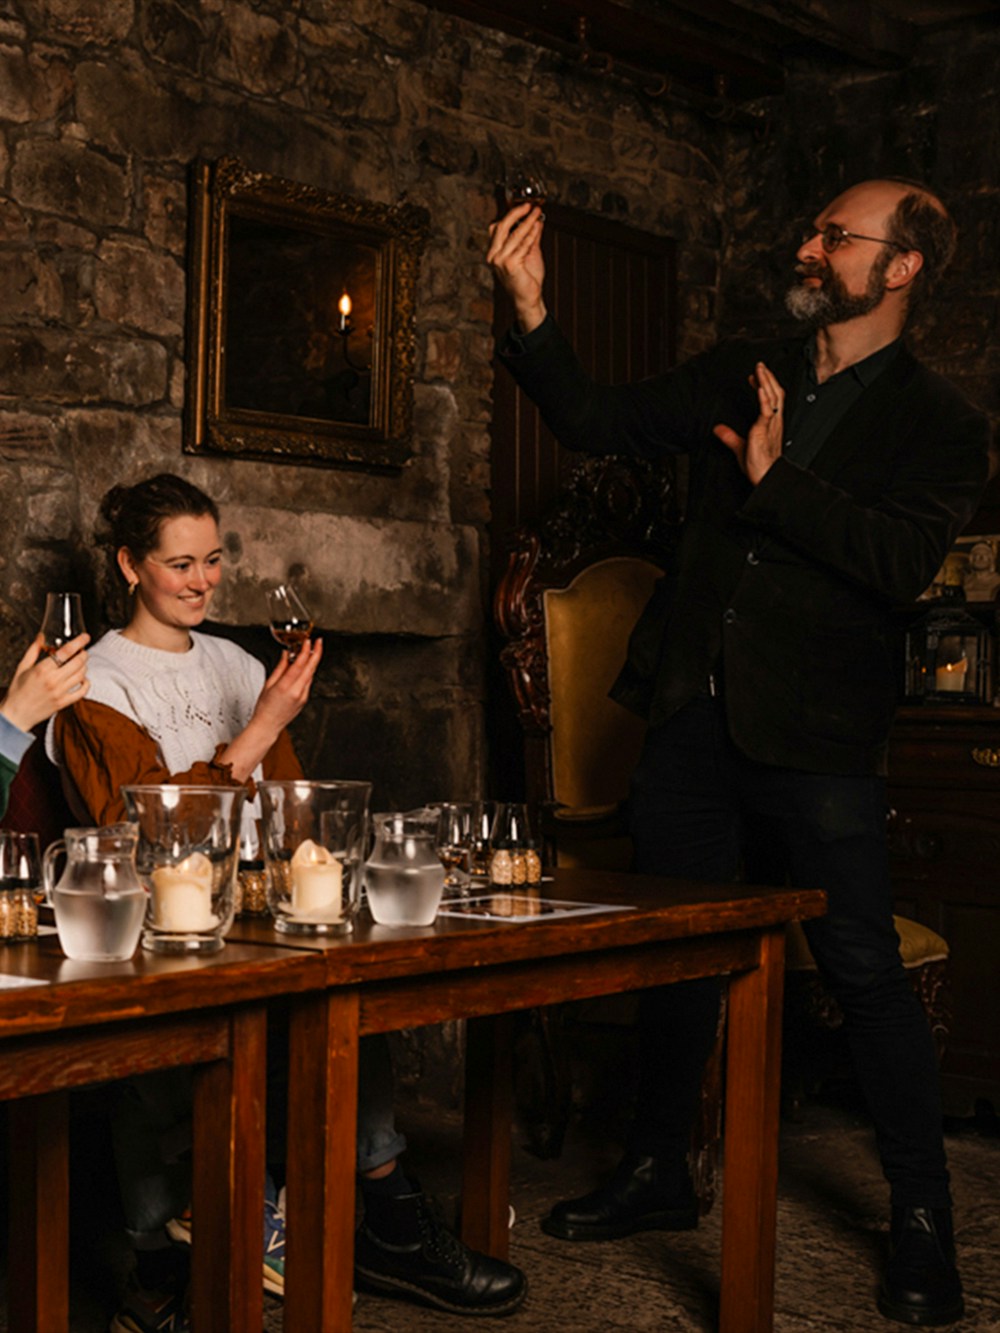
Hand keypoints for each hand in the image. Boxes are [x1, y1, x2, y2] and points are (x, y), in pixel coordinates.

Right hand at [0, 632, 89, 732]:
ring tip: (79, 664)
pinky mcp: (64, 703)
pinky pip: (82, 691)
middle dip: (83, 654)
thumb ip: (34, 650)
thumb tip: (41, 636)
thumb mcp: (22, 667)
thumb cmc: (18, 691)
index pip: (66, 652)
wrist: (16, 714)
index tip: (85, 637)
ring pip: (81, 675)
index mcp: (42, 669)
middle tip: (81, 651)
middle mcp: (53, 680)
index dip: (79, 642)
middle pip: (78, 662)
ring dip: (84, 667)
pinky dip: (86, 683)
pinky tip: (82, 679)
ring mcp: (60, 692)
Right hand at [250, 635, 322, 733]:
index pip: (299, 665)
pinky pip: (308, 682)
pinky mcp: (305, 700)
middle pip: (310, 668)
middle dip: (316, 652)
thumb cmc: (265, 707)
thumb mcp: (268, 684)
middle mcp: (297, 692)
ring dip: (312, 661)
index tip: (307, 641)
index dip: (305, 651)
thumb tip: (286, 654)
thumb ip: (280, 668)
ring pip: (311, 674)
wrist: (268, 725)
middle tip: (318, 641)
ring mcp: (303, 696)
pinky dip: (308, 672)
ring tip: (310, 650)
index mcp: (285, 687)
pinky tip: (304, 667)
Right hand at [486, 203, 547, 332]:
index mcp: (494, 253)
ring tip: (536, 214)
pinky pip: (522, 245)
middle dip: (516, 213)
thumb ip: (531, 237)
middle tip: (528, 206)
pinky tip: (537, 226)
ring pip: (514, 234)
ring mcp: (500, 261)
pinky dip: (531, 234)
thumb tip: (536, 221)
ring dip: (527, 222)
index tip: (523, 207)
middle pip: (501, 227)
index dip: (509, 215)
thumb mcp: (528, 253)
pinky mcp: (510, 265)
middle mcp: (494, 256)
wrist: (528, 299)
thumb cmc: (527, 280)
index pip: (496, 228)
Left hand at [713, 361, 785, 485]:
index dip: (764, 386)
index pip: (770, 399)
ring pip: (773, 397)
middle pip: (775, 394)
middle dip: (768, 378)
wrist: (766, 477)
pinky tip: (759, 387)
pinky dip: (763, 398)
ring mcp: (771, 425)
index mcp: (771, 424)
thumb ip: (729, 437)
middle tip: (759, 366)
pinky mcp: (764, 430)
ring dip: (766, 381)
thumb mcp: (740, 447)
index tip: (754, 377)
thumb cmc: (758, 466)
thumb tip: (717, 429)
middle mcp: (774, 422)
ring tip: (760, 369)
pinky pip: (767, 411)